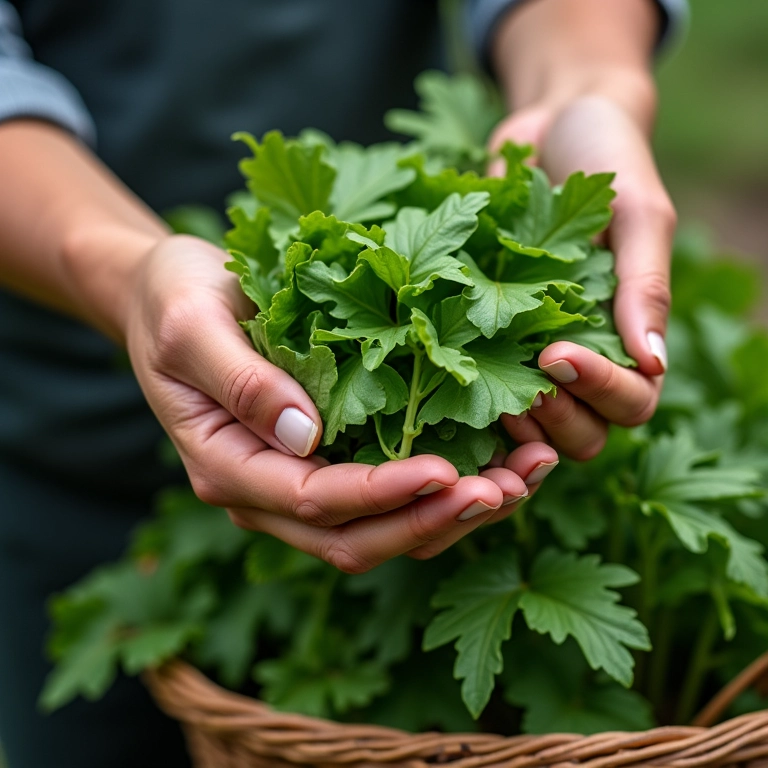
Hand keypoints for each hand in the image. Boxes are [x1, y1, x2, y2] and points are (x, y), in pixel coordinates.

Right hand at [126, 235, 557, 570]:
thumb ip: (241, 383)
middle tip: (508, 489)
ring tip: (523, 480)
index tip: (448, 471)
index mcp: (227, 467)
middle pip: (354, 539)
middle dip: (432, 521)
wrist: (166, 296)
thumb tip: (307, 437)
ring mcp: (295, 483)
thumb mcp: (193, 327)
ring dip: (450, 516)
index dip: (382, 493)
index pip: (313, 502)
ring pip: (378, 531)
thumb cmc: (174, 301)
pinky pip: (386, 497)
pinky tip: (495, 463)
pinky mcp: (324, 462)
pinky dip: (440, 491)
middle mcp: (263, 492)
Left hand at [489, 95, 674, 459]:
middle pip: (581, 434)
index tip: (555, 351)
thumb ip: (645, 287)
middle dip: (555, 420)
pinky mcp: (480, 338)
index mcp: (627, 338)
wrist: (549, 124)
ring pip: (530, 428)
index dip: (599, 391)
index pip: (631, 400)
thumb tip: (654, 364)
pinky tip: (436, 374)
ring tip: (478, 387)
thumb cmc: (606, 163)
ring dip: (510, 423)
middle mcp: (580, 357)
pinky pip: (473, 387)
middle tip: (521, 385)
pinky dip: (460, 394)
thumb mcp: (637, 215)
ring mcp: (528, 353)